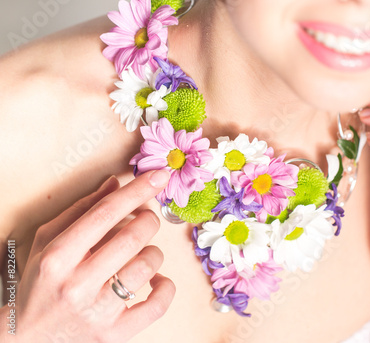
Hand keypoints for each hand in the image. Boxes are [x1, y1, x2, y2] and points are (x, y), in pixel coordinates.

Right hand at [3, 170, 173, 341]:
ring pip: (147, 266)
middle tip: (146, 219)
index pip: (105, 213)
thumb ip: (80, 211)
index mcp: (58, 257)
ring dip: (155, 252)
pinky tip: (157, 279)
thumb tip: (114, 184)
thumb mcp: (47, 242)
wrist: (30, 338)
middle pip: (132, 237)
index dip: (136, 190)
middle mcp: (76, 285)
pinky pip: (158, 305)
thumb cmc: (41, 284)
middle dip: (148, 220)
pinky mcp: (115, 334)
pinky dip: (166, 286)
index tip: (158, 176)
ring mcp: (97, 312)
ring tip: (144, 252)